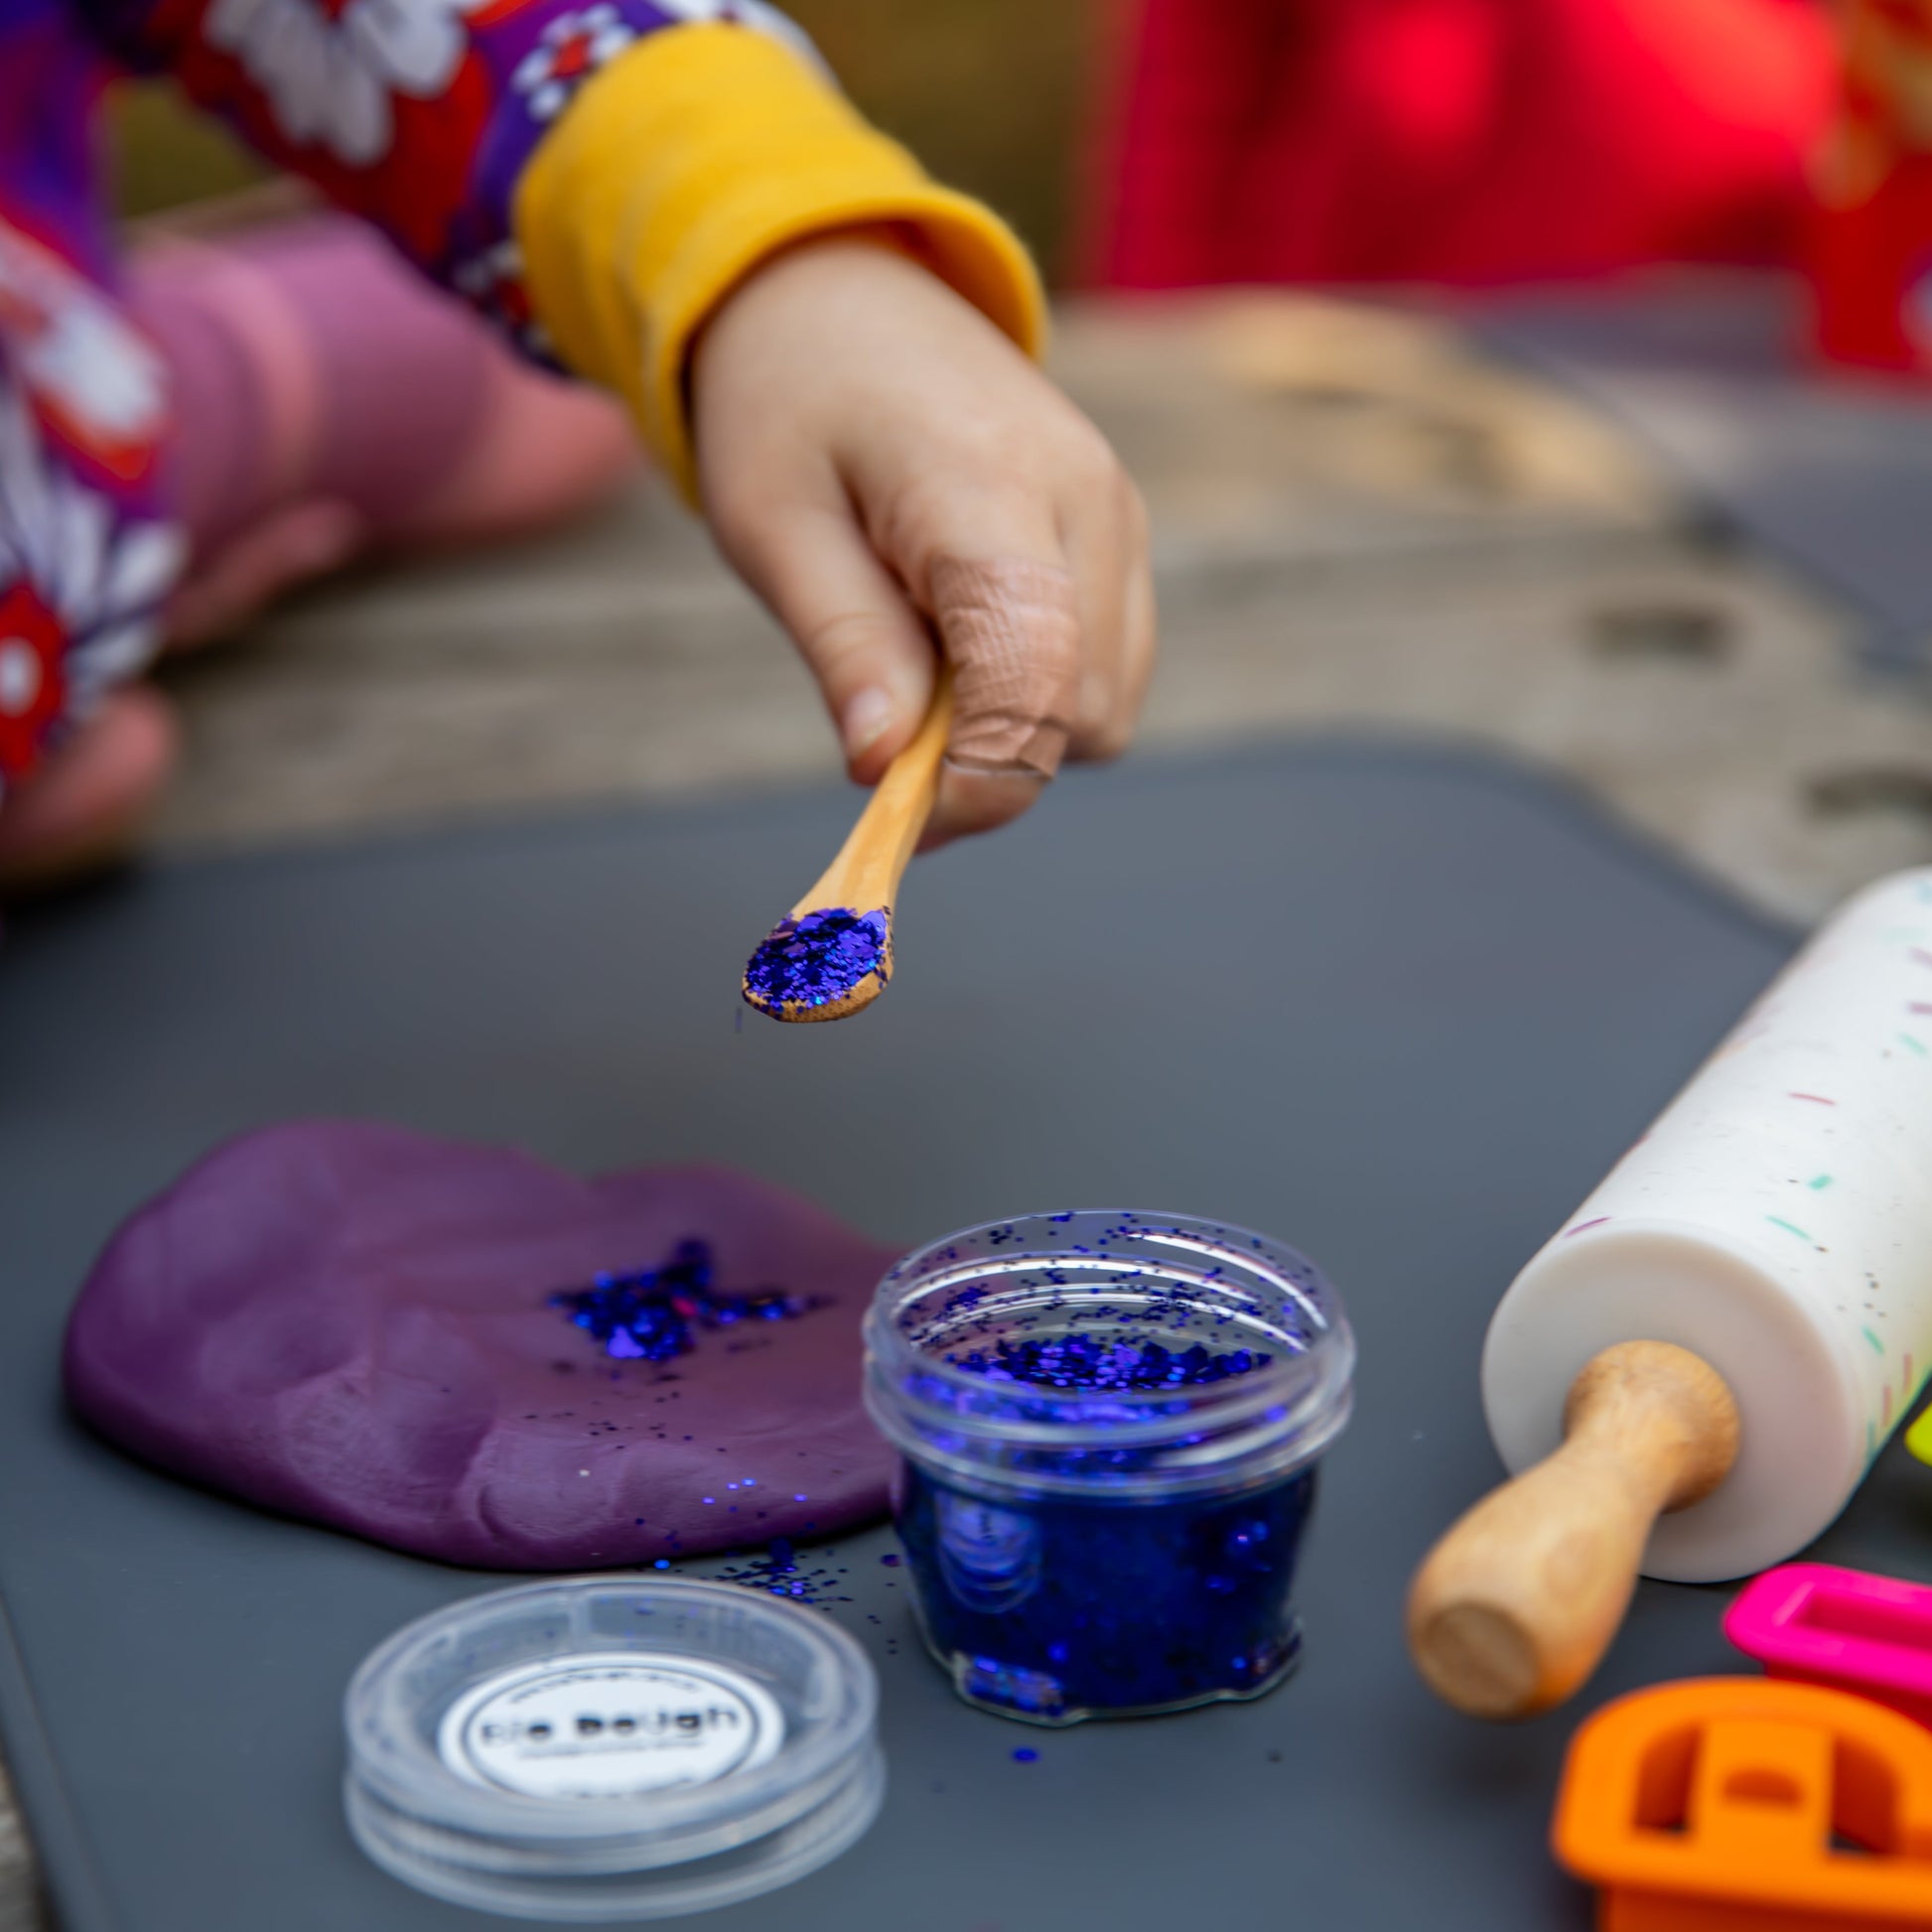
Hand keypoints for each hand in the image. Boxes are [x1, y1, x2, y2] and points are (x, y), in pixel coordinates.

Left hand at [691, 233, 1153, 847]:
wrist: (840, 285)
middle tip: (886, 741)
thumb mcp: (772, 526)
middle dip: (992, 762)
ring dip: (1019, 731)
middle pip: (1087, 715)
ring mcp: (1118, 510)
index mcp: (989, 488)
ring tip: (917, 673)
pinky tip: (962, 646)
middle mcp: (1086, 499)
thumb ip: (844, 648)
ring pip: (1111, 704)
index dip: (979, 780)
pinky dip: (1043, 693)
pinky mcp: (1121, 526)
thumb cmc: (787, 402)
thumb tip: (885, 772)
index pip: (1035, 680)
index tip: (899, 817)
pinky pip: (1111, 664)